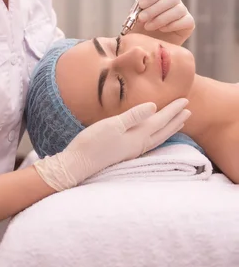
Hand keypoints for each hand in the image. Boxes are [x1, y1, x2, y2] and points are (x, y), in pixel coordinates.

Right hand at [33, 98, 190, 190]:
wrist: (77, 165)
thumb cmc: (92, 143)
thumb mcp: (112, 125)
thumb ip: (134, 116)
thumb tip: (154, 106)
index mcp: (137, 136)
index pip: (160, 120)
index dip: (172, 110)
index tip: (185, 100)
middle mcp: (138, 145)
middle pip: (162, 131)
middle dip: (175, 120)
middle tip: (188, 110)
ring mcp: (131, 151)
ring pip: (157, 138)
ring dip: (169, 130)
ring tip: (178, 123)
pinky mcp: (124, 153)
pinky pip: (149, 142)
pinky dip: (157, 136)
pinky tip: (153, 135)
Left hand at [133, 0, 194, 44]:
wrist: (147, 48)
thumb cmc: (141, 29)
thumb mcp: (137, 12)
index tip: (141, 4)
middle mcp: (174, 1)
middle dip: (154, 8)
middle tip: (141, 18)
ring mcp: (183, 12)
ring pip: (177, 9)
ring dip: (160, 18)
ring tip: (148, 27)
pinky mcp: (188, 24)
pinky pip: (185, 21)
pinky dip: (172, 25)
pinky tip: (162, 30)